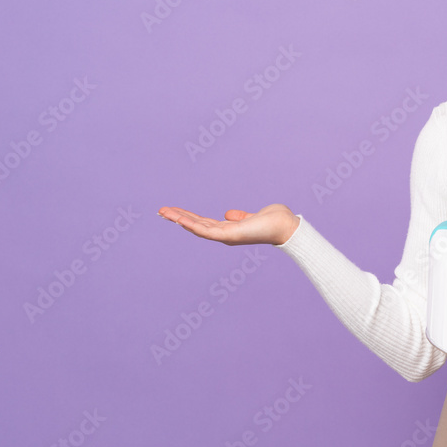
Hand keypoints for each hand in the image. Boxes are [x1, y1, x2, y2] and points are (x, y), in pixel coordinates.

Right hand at [158, 203, 299, 245]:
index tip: (173, 211)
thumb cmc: (273, 221)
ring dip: (180, 220)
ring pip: (197, 228)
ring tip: (164, 212)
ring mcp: (226, 236)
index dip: (188, 217)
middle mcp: (225, 234)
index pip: (203, 223)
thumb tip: (228, 214)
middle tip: (160, 211)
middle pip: (196, 225)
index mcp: (229, 230)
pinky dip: (192, 225)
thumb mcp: (251, 217)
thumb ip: (239, 217)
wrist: (286, 226)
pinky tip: (180, 219)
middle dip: (178, 218)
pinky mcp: (230, 235)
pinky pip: (207, 230)